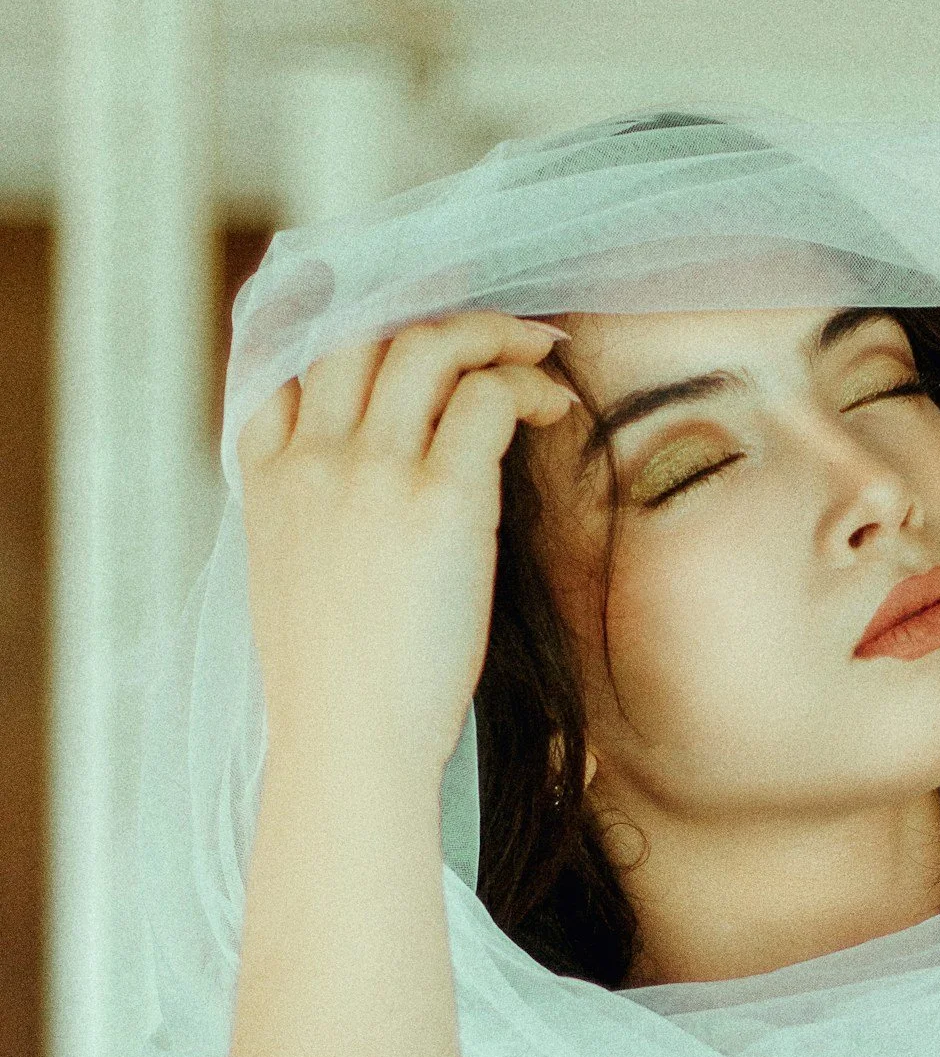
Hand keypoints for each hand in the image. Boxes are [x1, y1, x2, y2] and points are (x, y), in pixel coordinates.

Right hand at [236, 310, 576, 783]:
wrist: (348, 745)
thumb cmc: (338, 702)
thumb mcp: (296, 600)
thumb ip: (319, 535)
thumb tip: (371, 529)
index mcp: (269, 485)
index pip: (282, 367)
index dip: (339, 334)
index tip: (393, 335)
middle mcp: (314, 460)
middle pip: (358, 333)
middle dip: (426, 312)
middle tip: (488, 329)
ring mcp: (372, 470)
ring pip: (424, 345)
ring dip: (489, 332)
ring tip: (537, 347)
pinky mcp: (438, 497)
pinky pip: (486, 398)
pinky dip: (525, 384)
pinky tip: (554, 405)